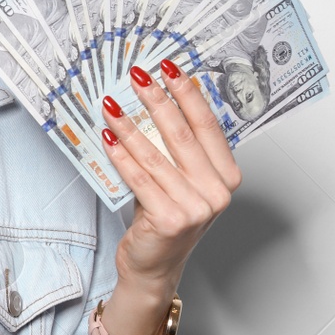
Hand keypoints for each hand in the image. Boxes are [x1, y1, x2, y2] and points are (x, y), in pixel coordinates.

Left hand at [99, 59, 241, 286]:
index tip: (170, 68)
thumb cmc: (165, 217)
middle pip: (182, 134)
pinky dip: (121, 156)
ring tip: (110, 105)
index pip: (208, 125)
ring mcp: (197, 208)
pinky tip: (108, 138)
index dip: (188, 94)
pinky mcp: (172, 220)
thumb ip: (175, 150)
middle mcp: (218, 191)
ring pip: (156, 155)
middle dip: (157, 100)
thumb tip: (152, 102)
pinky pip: (140, 178)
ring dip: (129, 126)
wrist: (154, 266)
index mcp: (227, 175)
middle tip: (138, 76)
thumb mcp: (179, 180)